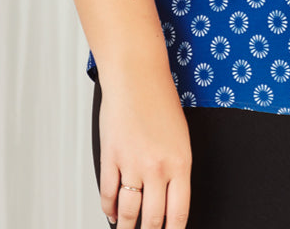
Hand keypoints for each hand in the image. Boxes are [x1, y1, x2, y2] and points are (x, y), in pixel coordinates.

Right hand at [98, 69, 191, 228]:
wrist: (137, 75)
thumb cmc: (160, 100)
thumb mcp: (181, 136)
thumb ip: (176, 169)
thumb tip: (169, 199)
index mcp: (180, 162)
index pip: (179, 213)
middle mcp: (157, 167)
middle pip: (153, 220)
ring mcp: (132, 163)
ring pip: (129, 212)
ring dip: (126, 228)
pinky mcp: (111, 157)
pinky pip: (108, 194)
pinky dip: (109, 209)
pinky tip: (112, 213)